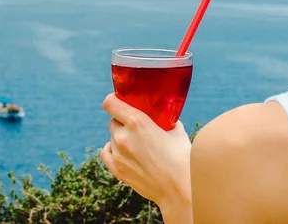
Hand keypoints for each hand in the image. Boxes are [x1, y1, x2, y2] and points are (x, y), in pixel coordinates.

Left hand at [100, 93, 191, 208]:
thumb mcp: (176, 130)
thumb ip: (165, 120)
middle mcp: (124, 136)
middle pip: (113, 121)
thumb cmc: (182, 158)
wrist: (181, 188)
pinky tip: (120, 150)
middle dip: (122, 121)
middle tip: (135, 126)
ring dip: (120, 137)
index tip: (118, 99)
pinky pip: (105, 153)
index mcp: (137, 122)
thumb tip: (163, 116)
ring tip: (136, 143)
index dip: (113, 99)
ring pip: (111, 138)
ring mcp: (118, 154)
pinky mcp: (118, 170)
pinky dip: (111, 149)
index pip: (110, 103)